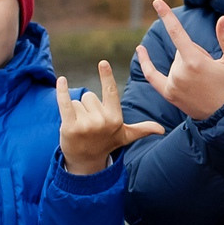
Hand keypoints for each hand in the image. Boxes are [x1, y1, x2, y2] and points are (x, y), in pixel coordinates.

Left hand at [56, 60, 165, 174]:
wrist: (86, 162)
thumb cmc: (106, 144)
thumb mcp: (125, 135)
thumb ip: (142, 129)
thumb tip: (162, 130)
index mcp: (115, 118)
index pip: (110, 91)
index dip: (106, 76)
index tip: (103, 62)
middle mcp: (102, 121)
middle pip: (89, 96)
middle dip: (87, 107)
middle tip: (89, 125)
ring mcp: (86, 125)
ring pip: (77, 101)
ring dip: (76, 111)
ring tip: (80, 127)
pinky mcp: (70, 127)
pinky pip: (65, 102)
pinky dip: (61, 91)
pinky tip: (61, 80)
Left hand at [133, 0, 223, 121]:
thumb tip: (222, 19)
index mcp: (195, 61)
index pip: (177, 33)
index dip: (167, 16)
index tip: (157, 2)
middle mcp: (180, 72)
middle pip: (182, 51)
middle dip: (195, 55)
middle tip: (212, 71)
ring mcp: (173, 84)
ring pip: (175, 63)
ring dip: (186, 65)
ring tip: (204, 81)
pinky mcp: (169, 94)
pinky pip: (152, 76)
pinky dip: (146, 64)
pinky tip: (140, 50)